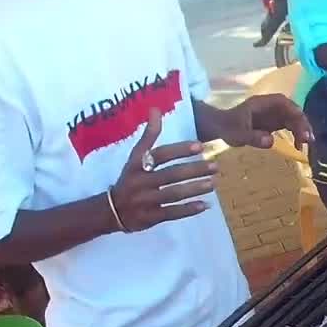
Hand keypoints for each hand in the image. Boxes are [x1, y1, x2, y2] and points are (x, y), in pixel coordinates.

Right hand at [110, 109, 217, 231]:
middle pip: (171, 174)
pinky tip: (205, 205)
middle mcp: (141, 181)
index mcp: (136, 165)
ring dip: (195, 188)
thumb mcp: (134, 157)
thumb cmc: (130, 179)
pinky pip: (171, 213)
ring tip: (213, 183)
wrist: (111, 211)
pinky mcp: (150, 217)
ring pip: (173, 194)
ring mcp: (146, 200)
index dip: (179, 150)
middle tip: (215, 166)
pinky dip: (188, 209)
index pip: (160, 155)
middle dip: (194, 170)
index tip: (200, 146)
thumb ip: (148, 136)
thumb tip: (156, 109)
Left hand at [218, 93, 315, 148]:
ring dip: (302, 130)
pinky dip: (296, 135)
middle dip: (302, 123)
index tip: (301, 124)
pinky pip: (290, 126)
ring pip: (294, 119)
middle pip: (292, 111)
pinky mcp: (274, 123)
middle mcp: (271, 107)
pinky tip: (299, 146)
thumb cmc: (227, 128)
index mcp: (262, 103)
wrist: (220, 128)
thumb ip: (253, 137)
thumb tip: (271, 141)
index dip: (294, 111)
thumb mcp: (237, 134)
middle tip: (308, 139)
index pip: (282, 102)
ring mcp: (274, 114)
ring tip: (307, 145)